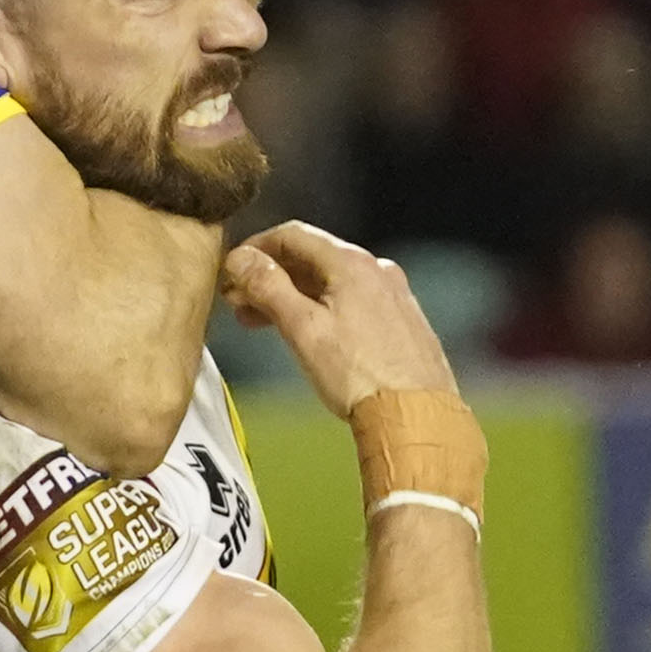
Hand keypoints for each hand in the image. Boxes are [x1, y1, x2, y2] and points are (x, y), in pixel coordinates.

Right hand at [222, 221, 455, 416]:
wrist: (417, 417)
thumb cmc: (361, 377)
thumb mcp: (303, 329)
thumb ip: (269, 288)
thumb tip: (241, 259)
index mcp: (352, 264)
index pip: (293, 234)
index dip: (256, 247)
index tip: (233, 269)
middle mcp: (378, 271)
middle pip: (313, 258)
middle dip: (272, 276)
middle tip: (241, 302)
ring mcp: (393, 296)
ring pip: (333, 282)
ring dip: (294, 296)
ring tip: (264, 322)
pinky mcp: (402, 322)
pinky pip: (355, 302)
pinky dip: (323, 309)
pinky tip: (309, 335)